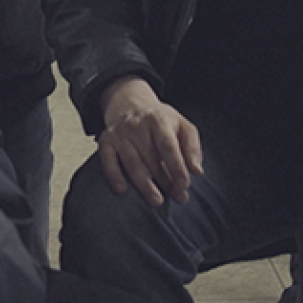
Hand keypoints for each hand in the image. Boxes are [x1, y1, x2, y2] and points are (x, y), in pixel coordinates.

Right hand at [96, 76, 202, 205]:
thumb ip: (192, 148)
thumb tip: (197, 171)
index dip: (176, 166)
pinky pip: (107, 160)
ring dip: (144, 185)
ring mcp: (119, 133)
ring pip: (132, 162)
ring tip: (157, 201)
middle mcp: (136, 125)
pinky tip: (122, 190)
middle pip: (151, 157)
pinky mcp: (105, 140)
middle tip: (177, 197)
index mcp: (158, 119)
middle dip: (165, 180)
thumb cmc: (160, 120)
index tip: (184, 184)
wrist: (130, 102)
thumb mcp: (182, 125)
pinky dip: (113, 175)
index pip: (167, 145)